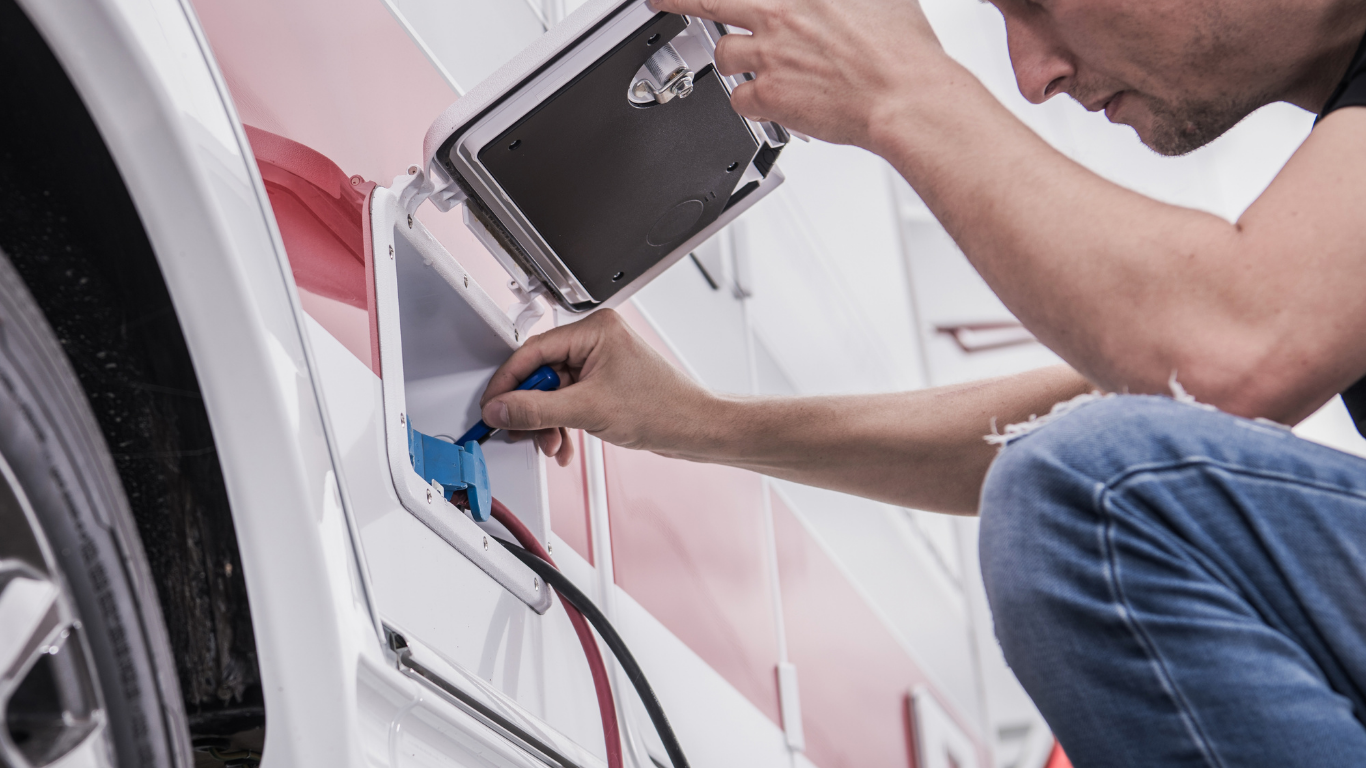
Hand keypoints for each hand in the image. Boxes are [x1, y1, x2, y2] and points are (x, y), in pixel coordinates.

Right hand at [480, 310, 716, 465]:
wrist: (694, 429)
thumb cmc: (662, 408)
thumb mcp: (587, 410)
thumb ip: (536, 410)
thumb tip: (502, 409)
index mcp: (594, 330)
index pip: (533, 351)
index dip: (509, 381)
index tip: (493, 406)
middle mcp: (596, 341)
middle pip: (542, 373)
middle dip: (532, 409)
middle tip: (521, 429)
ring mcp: (601, 363)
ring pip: (554, 392)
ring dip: (548, 422)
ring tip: (551, 443)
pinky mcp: (604, 384)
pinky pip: (569, 402)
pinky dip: (563, 425)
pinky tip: (565, 444)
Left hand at [652, 0, 946, 148]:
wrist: (906, 95)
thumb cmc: (900, 50)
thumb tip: (829, 3)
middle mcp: (779, 14)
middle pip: (710, 2)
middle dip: (677, 0)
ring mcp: (771, 54)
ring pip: (725, 55)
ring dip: (736, 62)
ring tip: (761, 69)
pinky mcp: (770, 94)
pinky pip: (740, 99)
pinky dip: (753, 104)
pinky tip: (773, 103)